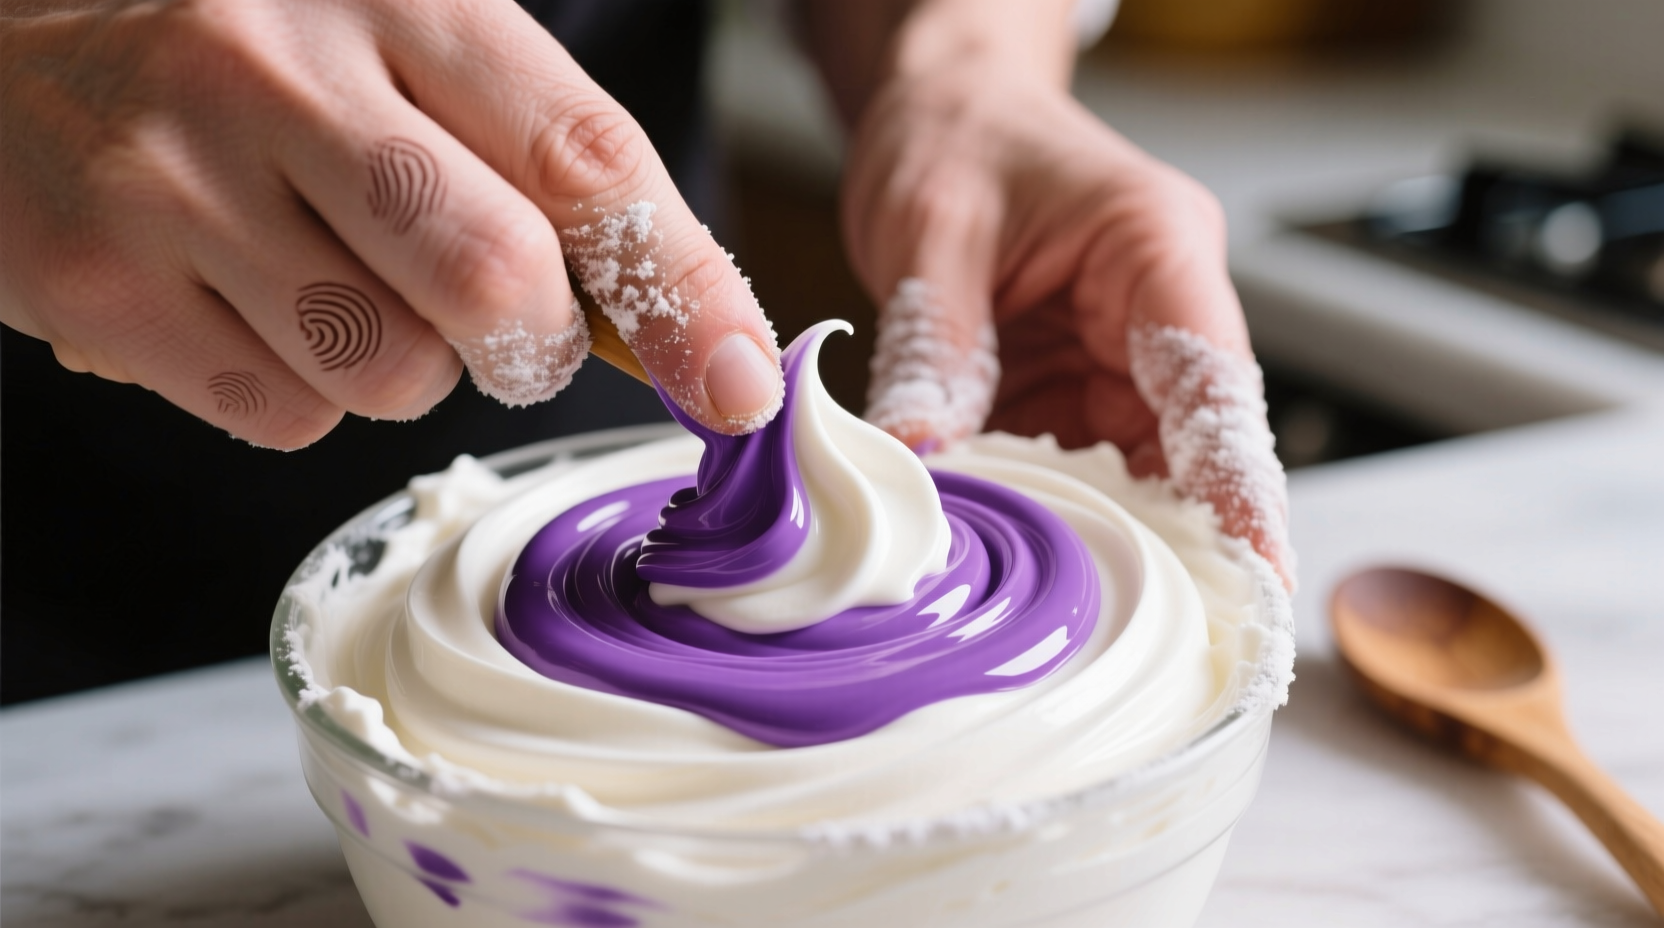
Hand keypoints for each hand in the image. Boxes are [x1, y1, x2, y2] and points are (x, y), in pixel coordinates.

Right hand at [0, 0, 782, 447]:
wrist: (18, 40)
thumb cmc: (257, 51)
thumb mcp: (404, 44)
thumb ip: (537, 157)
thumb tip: (686, 324)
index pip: (581, 157)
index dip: (683, 287)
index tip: (739, 380)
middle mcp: (280, 75)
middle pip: (494, 280)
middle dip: (535, 343)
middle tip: (513, 329)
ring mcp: (175, 184)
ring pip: (389, 372)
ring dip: (410, 365)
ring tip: (343, 283)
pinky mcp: (101, 288)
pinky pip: (283, 414)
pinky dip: (305, 390)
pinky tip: (258, 306)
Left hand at [820, 0, 1293, 586]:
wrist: (940, 110)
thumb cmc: (956, 136)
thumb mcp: (931, 229)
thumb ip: (936, 345)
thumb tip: (924, 456)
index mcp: (1155, 251)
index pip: (1216, 385)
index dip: (1241, 490)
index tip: (1259, 579)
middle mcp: (1156, 313)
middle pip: (1193, 449)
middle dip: (1180, 543)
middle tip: (1164, 642)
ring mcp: (1118, 357)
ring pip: (1137, 472)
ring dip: (1103, 538)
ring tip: (1073, 617)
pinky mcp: (1074, 386)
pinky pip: (1076, 468)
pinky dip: (1052, 515)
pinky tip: (1023, 565)